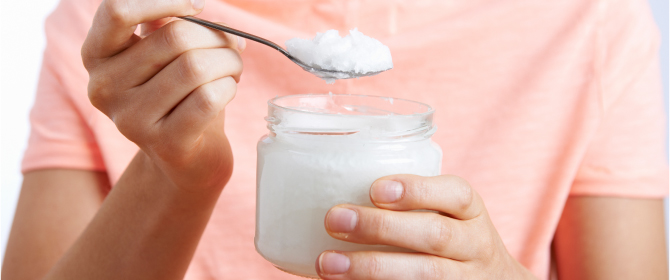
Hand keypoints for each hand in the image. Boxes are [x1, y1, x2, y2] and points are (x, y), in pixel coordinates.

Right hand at [81, 0, 244, 190]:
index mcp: (97, 56)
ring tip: (232, 70)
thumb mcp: (163, 56)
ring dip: (229, 61)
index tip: (198, 7)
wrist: (188, 158)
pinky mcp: (165, 143)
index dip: (163, 1)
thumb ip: (168, 24)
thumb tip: (197, 4)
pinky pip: (209, 97)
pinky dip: (229, 87)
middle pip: (175, 38)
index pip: (117, 11)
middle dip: (217, 38)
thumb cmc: (179, 96)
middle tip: (232, 47)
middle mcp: (104, 88)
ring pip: (196, 67)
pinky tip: (228, 90)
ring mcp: (131, 120)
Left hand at [317, 175, 537, 278]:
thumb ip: (410, 200)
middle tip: (335, 219)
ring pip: (424, 275)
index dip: (416, 190)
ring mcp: (465, 279)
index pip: (456, 194)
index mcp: (471, 212)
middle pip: (435, 235)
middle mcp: (475, 245)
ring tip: (328, 263)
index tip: (374, 189)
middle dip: (381, 228)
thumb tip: (333, 182)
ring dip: (371, 268)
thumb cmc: (452, 237)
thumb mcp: (447, 211)